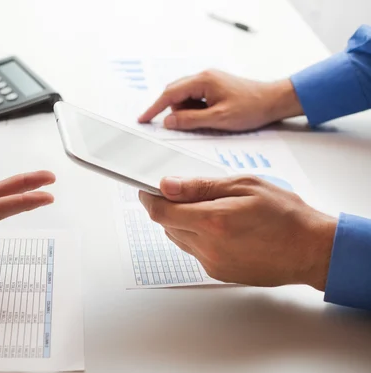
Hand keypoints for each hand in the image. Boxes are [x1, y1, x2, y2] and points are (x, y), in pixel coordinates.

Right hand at [138, 70, 302, 130]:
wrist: (274, 101)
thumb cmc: (251, 107)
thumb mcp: (219, 119)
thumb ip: (190, 121)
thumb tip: (168, 122)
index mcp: (203, 80)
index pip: (169, 94)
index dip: (154, 108)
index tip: (142, 119)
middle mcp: (203, 77)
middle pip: (175, 94)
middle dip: (174, 112)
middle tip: (181, 126)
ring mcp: (208, 81)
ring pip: (185, 98)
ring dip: (188, 112)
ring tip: (208, 121)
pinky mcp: (214, 88)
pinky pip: (195, 99)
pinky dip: (196, 110)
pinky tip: (210, 117)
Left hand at [138, 175, 336, 289]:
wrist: (312, 250)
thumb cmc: (286, 215)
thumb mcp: (244, 186)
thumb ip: (201, 186)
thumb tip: (168, 185)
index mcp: (213, 221)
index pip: (161, 212)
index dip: (148, 198)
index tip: (146, 189)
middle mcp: (208, 247)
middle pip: (166, 225)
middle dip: (168, 207)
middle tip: (182, 193)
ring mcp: (212, 263)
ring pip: (178, 239)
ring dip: (182, 222)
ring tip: (207, 208)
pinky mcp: (218, 273)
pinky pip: (194, 251)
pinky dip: (197, 236)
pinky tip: (219, 226)